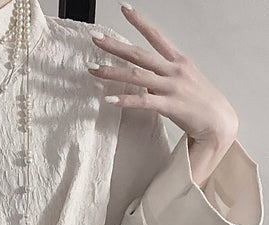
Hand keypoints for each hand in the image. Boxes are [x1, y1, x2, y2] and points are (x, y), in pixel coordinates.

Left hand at [88, 4, 238, 148]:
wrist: (220, 123)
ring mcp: (172, 87)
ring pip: (137, 76)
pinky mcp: (170, 106)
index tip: (124, 8)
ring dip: (113, 72)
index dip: (139, 21)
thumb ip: (164, 78)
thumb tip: (147, 81)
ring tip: (94, 70)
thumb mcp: (184, 83)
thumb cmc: (201, 104)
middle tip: (96, 39)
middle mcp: (174, 70)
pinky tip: (109, 100)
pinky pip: (143, 101)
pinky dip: (125, 100)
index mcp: (178, 61)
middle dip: (116, 46)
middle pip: (139, 54)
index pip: (156, 35)